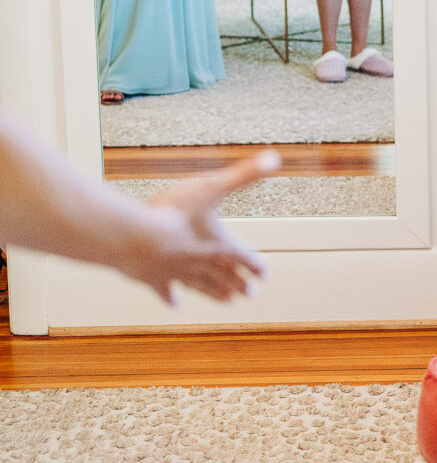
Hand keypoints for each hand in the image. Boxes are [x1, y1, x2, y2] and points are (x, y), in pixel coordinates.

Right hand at [126, 151, 278, 303]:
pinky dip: (170, 297)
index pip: (241, 256)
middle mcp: (200, 263)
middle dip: (239, 283)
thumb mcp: (213, 186)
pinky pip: (165, 290)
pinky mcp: (153, 278)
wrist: (138, 238)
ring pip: (200, 286)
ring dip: (214, 292)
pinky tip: (174, 304)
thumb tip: (274, 158)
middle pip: (224, 275)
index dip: (254, 264)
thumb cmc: (175, 213)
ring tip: (227, 302)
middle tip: (251, 294)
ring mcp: (176, 273)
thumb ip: (245, 174)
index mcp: (217, 245)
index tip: (264, 275)